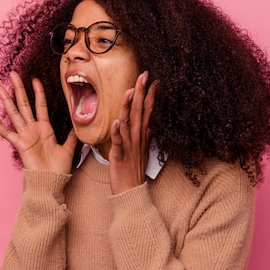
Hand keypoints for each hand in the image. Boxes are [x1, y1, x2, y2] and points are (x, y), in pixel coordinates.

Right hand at [0, 71, 77, 173]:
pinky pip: (6, 132)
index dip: (38, 92)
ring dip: (6, 99)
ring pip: (13, 113)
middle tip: (12, 73)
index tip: (34, 79)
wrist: (52, 182)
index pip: (39, 105)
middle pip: (23, 104)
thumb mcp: (69, 148)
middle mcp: (32, 129)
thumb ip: (72, 136)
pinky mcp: (19, 144)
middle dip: (18, 88)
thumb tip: (79, 125)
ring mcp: (24, 135)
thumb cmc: (59, 168)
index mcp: (44, 128)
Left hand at [108, 71, 157, 194]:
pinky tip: (116, 122)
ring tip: (130, 91)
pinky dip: (117, 132)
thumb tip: (151, 126)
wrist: (131, 194)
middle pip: (141, 112)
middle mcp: (137, 139)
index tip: (153, 80)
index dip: (150, 95)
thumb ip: (147, 138)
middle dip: (142, 93)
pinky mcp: (120, 157)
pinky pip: (119, 143)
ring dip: (130, 107)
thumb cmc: (134, 172)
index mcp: (142, 136)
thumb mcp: (142, 152)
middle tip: (144, 75)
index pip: (148, 111)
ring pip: (129, 123)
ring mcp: (130, 147)